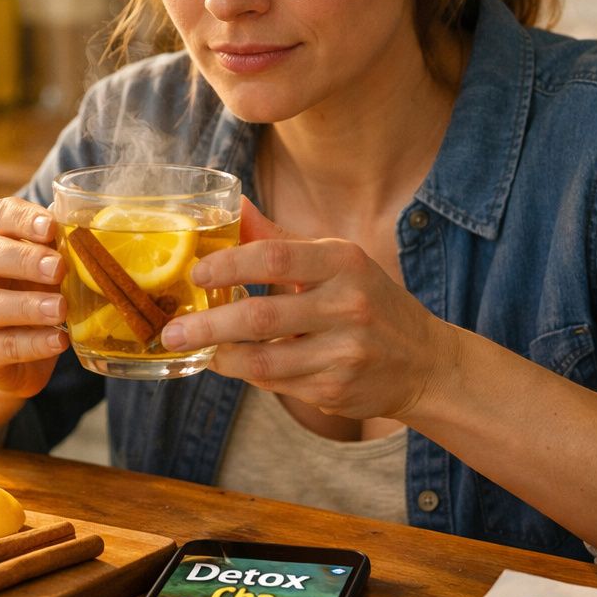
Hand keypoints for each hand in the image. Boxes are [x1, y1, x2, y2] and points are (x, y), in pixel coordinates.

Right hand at [0, 197, 68, 396]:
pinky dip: (33, 343)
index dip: (23, 219)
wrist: (12, 357)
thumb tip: (89, 221)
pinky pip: (1, 346)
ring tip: (60, 309)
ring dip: (28, 305)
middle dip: (25, 260)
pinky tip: (58, 340)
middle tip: (59, 268)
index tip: (51, 227)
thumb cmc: (34, 295)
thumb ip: (61, 245)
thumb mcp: (47, 267)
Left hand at [161, 198, 451, 420]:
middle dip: (208, 325)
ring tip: (194, 348)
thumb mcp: (336, 262)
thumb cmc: (367, 302)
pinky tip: (229, 363)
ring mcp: (344, 353)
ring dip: (220, 356)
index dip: (229, 265)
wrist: (424, 362)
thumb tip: (234, 207)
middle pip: (261, 317)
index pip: (276, 258)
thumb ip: (282, 241)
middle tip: (173, 330)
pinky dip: (245, 374)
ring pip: (263, 361)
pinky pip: (276, 385)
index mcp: (344, 262)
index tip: (197, 274)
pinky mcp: (336, 390)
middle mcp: (348, 305)